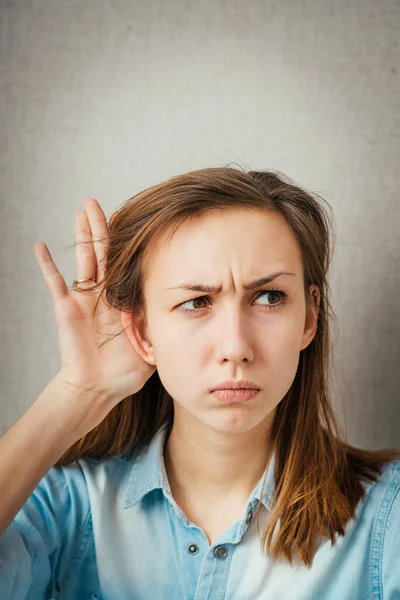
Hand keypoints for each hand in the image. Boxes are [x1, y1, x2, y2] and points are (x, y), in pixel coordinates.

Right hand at [34, 198, 155, 423]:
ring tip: (82, 210)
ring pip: (84, 260)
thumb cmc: (126, 371)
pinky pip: (55, 284)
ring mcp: (84, 299)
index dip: (128, 242)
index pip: (126, 263)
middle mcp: (104, 295)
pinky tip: (40, 247)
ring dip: (82, 235)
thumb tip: (190, 312)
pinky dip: (46, 266)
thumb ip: (165, 326)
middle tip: (99, 202)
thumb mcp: (153, 345)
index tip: (134, 219)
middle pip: (104, 253)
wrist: (100, 388)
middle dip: (103, 227)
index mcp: (123, 299)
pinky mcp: (66, 309)